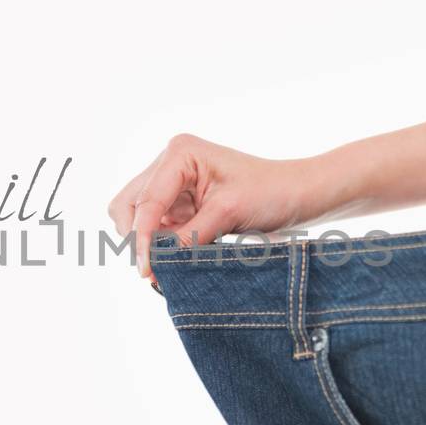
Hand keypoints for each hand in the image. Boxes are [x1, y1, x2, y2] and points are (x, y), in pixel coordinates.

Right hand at [109, 134, 325, 278]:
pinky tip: (174, 260)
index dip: (141, 238)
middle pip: (128, 205)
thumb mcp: (227, 213)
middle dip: (136, 237)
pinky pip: (156, 228)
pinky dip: (160, 246)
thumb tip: (157, 265)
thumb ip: (189, 237)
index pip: (146, 200)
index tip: (146, 270)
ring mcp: (172, 184)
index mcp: (180, 153)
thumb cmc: (270, 191)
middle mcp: (170, 164)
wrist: (297, 194)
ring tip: (166, 265)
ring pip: (137, 218)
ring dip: (147, 243)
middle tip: (152, 269)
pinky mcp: (180, 204)